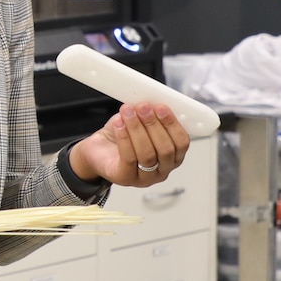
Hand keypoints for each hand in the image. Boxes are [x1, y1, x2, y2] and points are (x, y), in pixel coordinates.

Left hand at [69, 102, 190, 187]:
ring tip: (128, 112)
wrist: (98, 149)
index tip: (161, 107)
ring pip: (147, 154)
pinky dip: (124, 138)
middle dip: (154, 125)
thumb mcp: (140, 121)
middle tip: (143, 107)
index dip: (173, 124)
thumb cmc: (122, 137)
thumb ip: (150, 114)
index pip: (182, 143)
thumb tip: (153, 101)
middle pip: (165, 149)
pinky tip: (119, 124)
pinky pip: (129, 158)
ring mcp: (145, 178)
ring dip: (137, 129)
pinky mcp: (125, 178)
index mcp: (172, 156)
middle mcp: (161, 170)